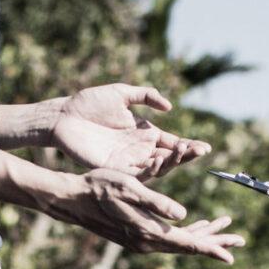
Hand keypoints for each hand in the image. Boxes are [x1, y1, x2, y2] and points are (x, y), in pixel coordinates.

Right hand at [42, 168, 245, 263]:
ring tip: (224, 228)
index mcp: (149, 233)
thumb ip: (157, 203)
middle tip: (239, 240)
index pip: (187, 243)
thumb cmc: (100, 188)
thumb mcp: (131, 189)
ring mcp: (142, 241)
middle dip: (214, 241)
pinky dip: (186, 232)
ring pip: (180, 241)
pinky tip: (193, 226)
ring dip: (202, 235)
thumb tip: (183, 216)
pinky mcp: (137, 236)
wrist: (72, 200)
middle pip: (188, 244)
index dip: (211, 247)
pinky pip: (169, 238)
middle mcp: (147, 242)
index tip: (231, 254)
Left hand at [52, 84, 210, 178]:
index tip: (204, 147)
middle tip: (199, 150)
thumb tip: (169, 107)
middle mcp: (139, 150)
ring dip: (171, 162)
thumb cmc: (89, 103)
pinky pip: (135, 174)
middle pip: (169, 158)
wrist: (64, 116)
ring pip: (156, 168)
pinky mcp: (114, 169)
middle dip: (185, 155)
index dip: (188, 146)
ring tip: (182, 152)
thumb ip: (146, 96)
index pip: (172, 143)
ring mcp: (128, 161)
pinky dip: (148, 171)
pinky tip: (158, 163)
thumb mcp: (122, 94)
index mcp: (144, 134)